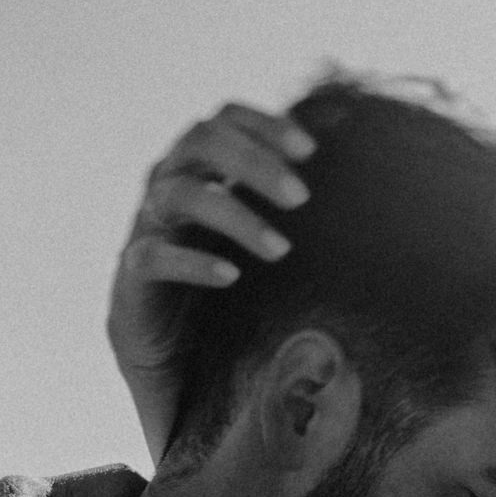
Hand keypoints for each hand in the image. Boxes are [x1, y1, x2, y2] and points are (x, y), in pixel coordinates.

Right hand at [110, 102, 314, 463]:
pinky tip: (231, 276)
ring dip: (233, 212)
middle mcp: (166, 192)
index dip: (261, 124)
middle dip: (252, 161)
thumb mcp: (269, 250)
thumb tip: (365, 176)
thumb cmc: (234, 303)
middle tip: (302, 198)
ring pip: (176, 194)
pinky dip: (193, 261)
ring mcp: (144, 233)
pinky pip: (152, 256)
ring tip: (280, 249)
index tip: (310, 150)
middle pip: (199, 141)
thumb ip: (293, 212)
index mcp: (198, 172)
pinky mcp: (130, 283)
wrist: (178, 376)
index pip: (221, 120)